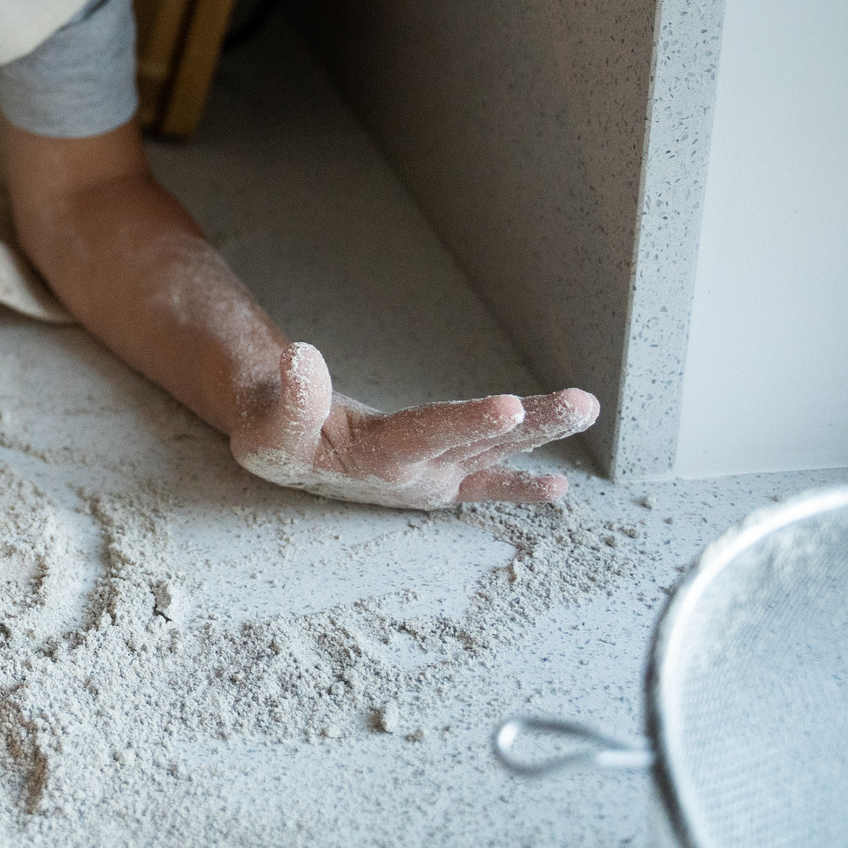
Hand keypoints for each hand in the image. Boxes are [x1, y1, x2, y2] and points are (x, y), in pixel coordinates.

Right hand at [231, 342, 599, 509]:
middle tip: (579, 404)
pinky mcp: (436, 476)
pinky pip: (482, 482)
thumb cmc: (271, 432)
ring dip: (540, 431)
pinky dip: (518, 485)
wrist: (280, 454)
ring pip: (492, 450)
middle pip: (479, 443)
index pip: (425, 434)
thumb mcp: (264, 420)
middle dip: (532, 424)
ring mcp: (429, 478)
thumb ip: (287, 397)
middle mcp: (412, 474)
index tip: (508, 404)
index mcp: (372, 458)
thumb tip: (303, 359)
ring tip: (583, 406)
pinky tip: (557, 488)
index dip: (466, 421)